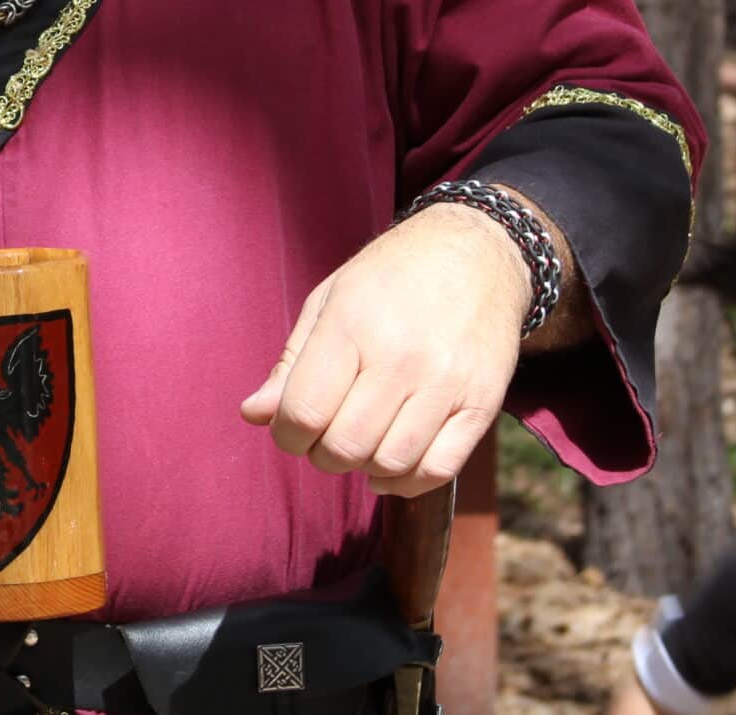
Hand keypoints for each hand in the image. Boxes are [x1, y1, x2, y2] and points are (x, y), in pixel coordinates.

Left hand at [239, 205, 528, 496]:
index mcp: (351, 325)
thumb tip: (253, 415)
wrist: (475, 254)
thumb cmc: (390, 276)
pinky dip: (407, 481)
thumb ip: (291, 362)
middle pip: (345, 446)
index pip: (304, 411)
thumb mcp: (328, 301)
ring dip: (363, 467)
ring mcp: (447, 382)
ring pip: (390, 463)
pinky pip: (440, 469)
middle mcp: (401, 357)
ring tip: (358, 442)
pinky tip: (389, 464)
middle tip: (325, 434)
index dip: (286, 434)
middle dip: (321, 453)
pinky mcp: (483, 403)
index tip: (291, 426)